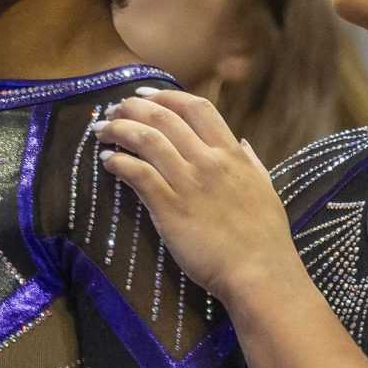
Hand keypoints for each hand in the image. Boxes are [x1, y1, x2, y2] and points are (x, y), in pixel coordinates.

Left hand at [90, 87, 294, 307]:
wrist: (259, 272)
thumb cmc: (265, 237)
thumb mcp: (265, 189)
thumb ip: (251, 163)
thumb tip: (241, 143)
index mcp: (231, 154)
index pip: (195, 108)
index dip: (165, 96)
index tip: (143, 95)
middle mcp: (208, 161)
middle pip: (163, 118)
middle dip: (132, 109)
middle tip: (114, 111)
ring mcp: (188, 183)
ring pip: (146, 140)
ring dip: (119, 130)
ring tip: (102, 131)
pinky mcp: (170, 208)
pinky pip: (138, 174)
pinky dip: (119, 162)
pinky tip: (108, 162)